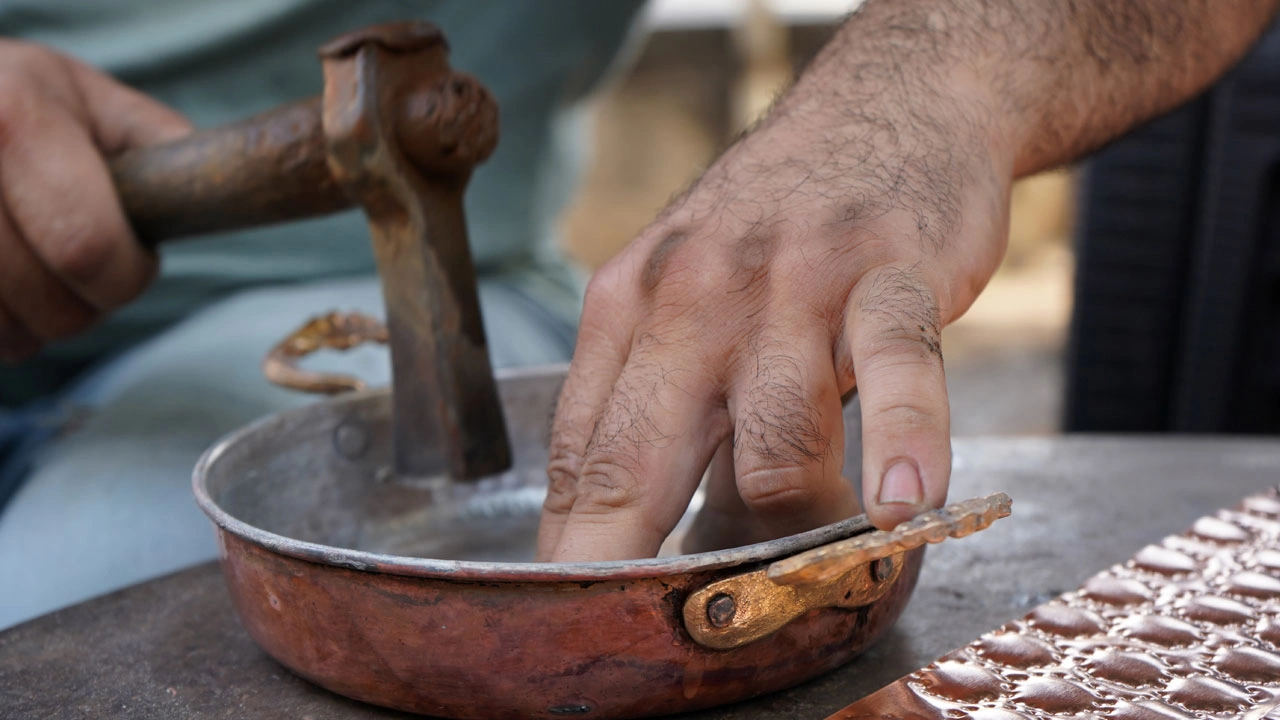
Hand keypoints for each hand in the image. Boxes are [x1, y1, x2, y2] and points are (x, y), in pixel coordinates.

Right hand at [0, 41, 190, 361]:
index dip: (125, 278)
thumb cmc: (14, 104)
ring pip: (2, 334)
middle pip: (48, 305)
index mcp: (16, 118)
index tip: (129, 265)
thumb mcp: (88, 101)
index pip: (89, 249)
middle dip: (84, 308)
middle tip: (82, 276)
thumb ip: (159, 146)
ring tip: (32, 278)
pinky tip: (0, 290)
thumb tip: (225, 192)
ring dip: (31, 328)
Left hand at [535, 0, 1279, 562]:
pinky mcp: (890, 270)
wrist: (884, 108)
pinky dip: (905, 440)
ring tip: (811, 573)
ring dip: (789, 526)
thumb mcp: (691, 301)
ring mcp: (793, 281)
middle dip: (618, 563)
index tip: (560, 620)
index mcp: (630, 307)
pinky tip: (905, 506)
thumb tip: (652, 544)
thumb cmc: (780, 231)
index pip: (580, 451)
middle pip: (640, 453)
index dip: (567, 547)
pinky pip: (896, 367)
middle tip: (614, 642)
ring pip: (772, 435)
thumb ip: (670, 415)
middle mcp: (694, 293)